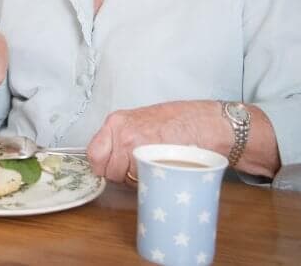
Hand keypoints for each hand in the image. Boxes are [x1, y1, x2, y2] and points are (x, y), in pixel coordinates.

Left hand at [86, 100, 223, 183]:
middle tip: (138, 167)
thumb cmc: (181, 121)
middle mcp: (121, 133)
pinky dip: (147, 181)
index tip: (112, 168)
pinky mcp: (149, 160)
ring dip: (135, 179)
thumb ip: (123, 135)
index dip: (103, 165)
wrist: (207, 124)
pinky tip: (159, 169)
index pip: (94, 154)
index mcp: (117, 121)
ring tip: (152, 165)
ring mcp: (134, 147)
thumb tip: (111, 156)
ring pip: (122, 179)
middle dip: (120, 175)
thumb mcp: (142, 120)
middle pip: (107, 170)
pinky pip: (139, 181)